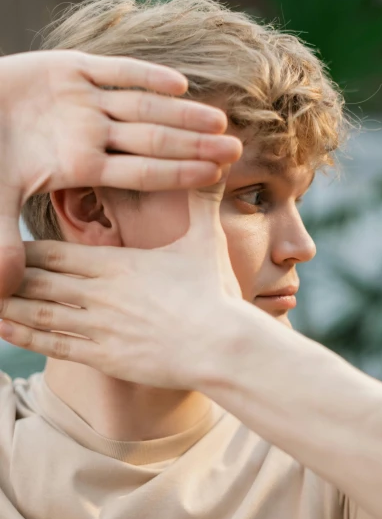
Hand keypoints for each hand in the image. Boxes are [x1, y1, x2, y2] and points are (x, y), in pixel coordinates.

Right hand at [0, 50, 240, 296]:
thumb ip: (3, 241)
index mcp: (83, 165)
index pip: (141, 172)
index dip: (178, 173)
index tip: (216, 176)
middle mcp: (91, 133)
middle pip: (153, 141)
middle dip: (193, 145)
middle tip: (236, 149)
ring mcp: (84, 99)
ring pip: (144, 106)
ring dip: (182, 113)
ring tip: (220, 121)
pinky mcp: (71, 65)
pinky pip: (115, 70)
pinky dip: (144, 74)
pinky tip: (180, 83)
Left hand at [0, 175, 245, 388]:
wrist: (222, 344)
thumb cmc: (213, 292)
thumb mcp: (204, 242)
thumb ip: (200, 203)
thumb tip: (218, 162)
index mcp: (114, 263)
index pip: (53, 253)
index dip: (22, 249)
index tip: (4, 245)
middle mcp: (98, 293)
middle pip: (37, 281)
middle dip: (7, 275)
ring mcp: (98, 327)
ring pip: (38, 314)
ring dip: (7, 306)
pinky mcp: (104, 357)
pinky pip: (54, 346)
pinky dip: (24, 339)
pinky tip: (2, 330)